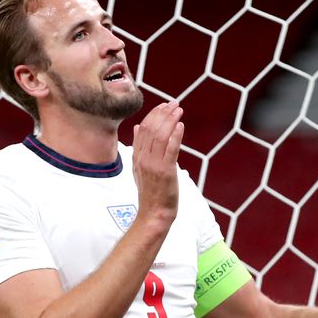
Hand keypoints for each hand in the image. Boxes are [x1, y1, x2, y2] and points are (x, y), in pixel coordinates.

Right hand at [131, 100, 183, 226]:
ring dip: (170, 120)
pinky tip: (180, 126)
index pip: (143, 129)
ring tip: (179, 110)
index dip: (153, 115)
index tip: (164, 106)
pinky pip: (170, 150)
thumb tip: (136, 127)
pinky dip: (175, 136)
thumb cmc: (150, 192)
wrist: (154, 213)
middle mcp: (143, 158)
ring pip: (160, 136)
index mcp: (137, 156)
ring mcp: (153, 165)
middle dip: (163, 113)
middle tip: (174, 103)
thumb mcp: (139, 167)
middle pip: (151, 129)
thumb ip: (138, 147)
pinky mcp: (166, 172)